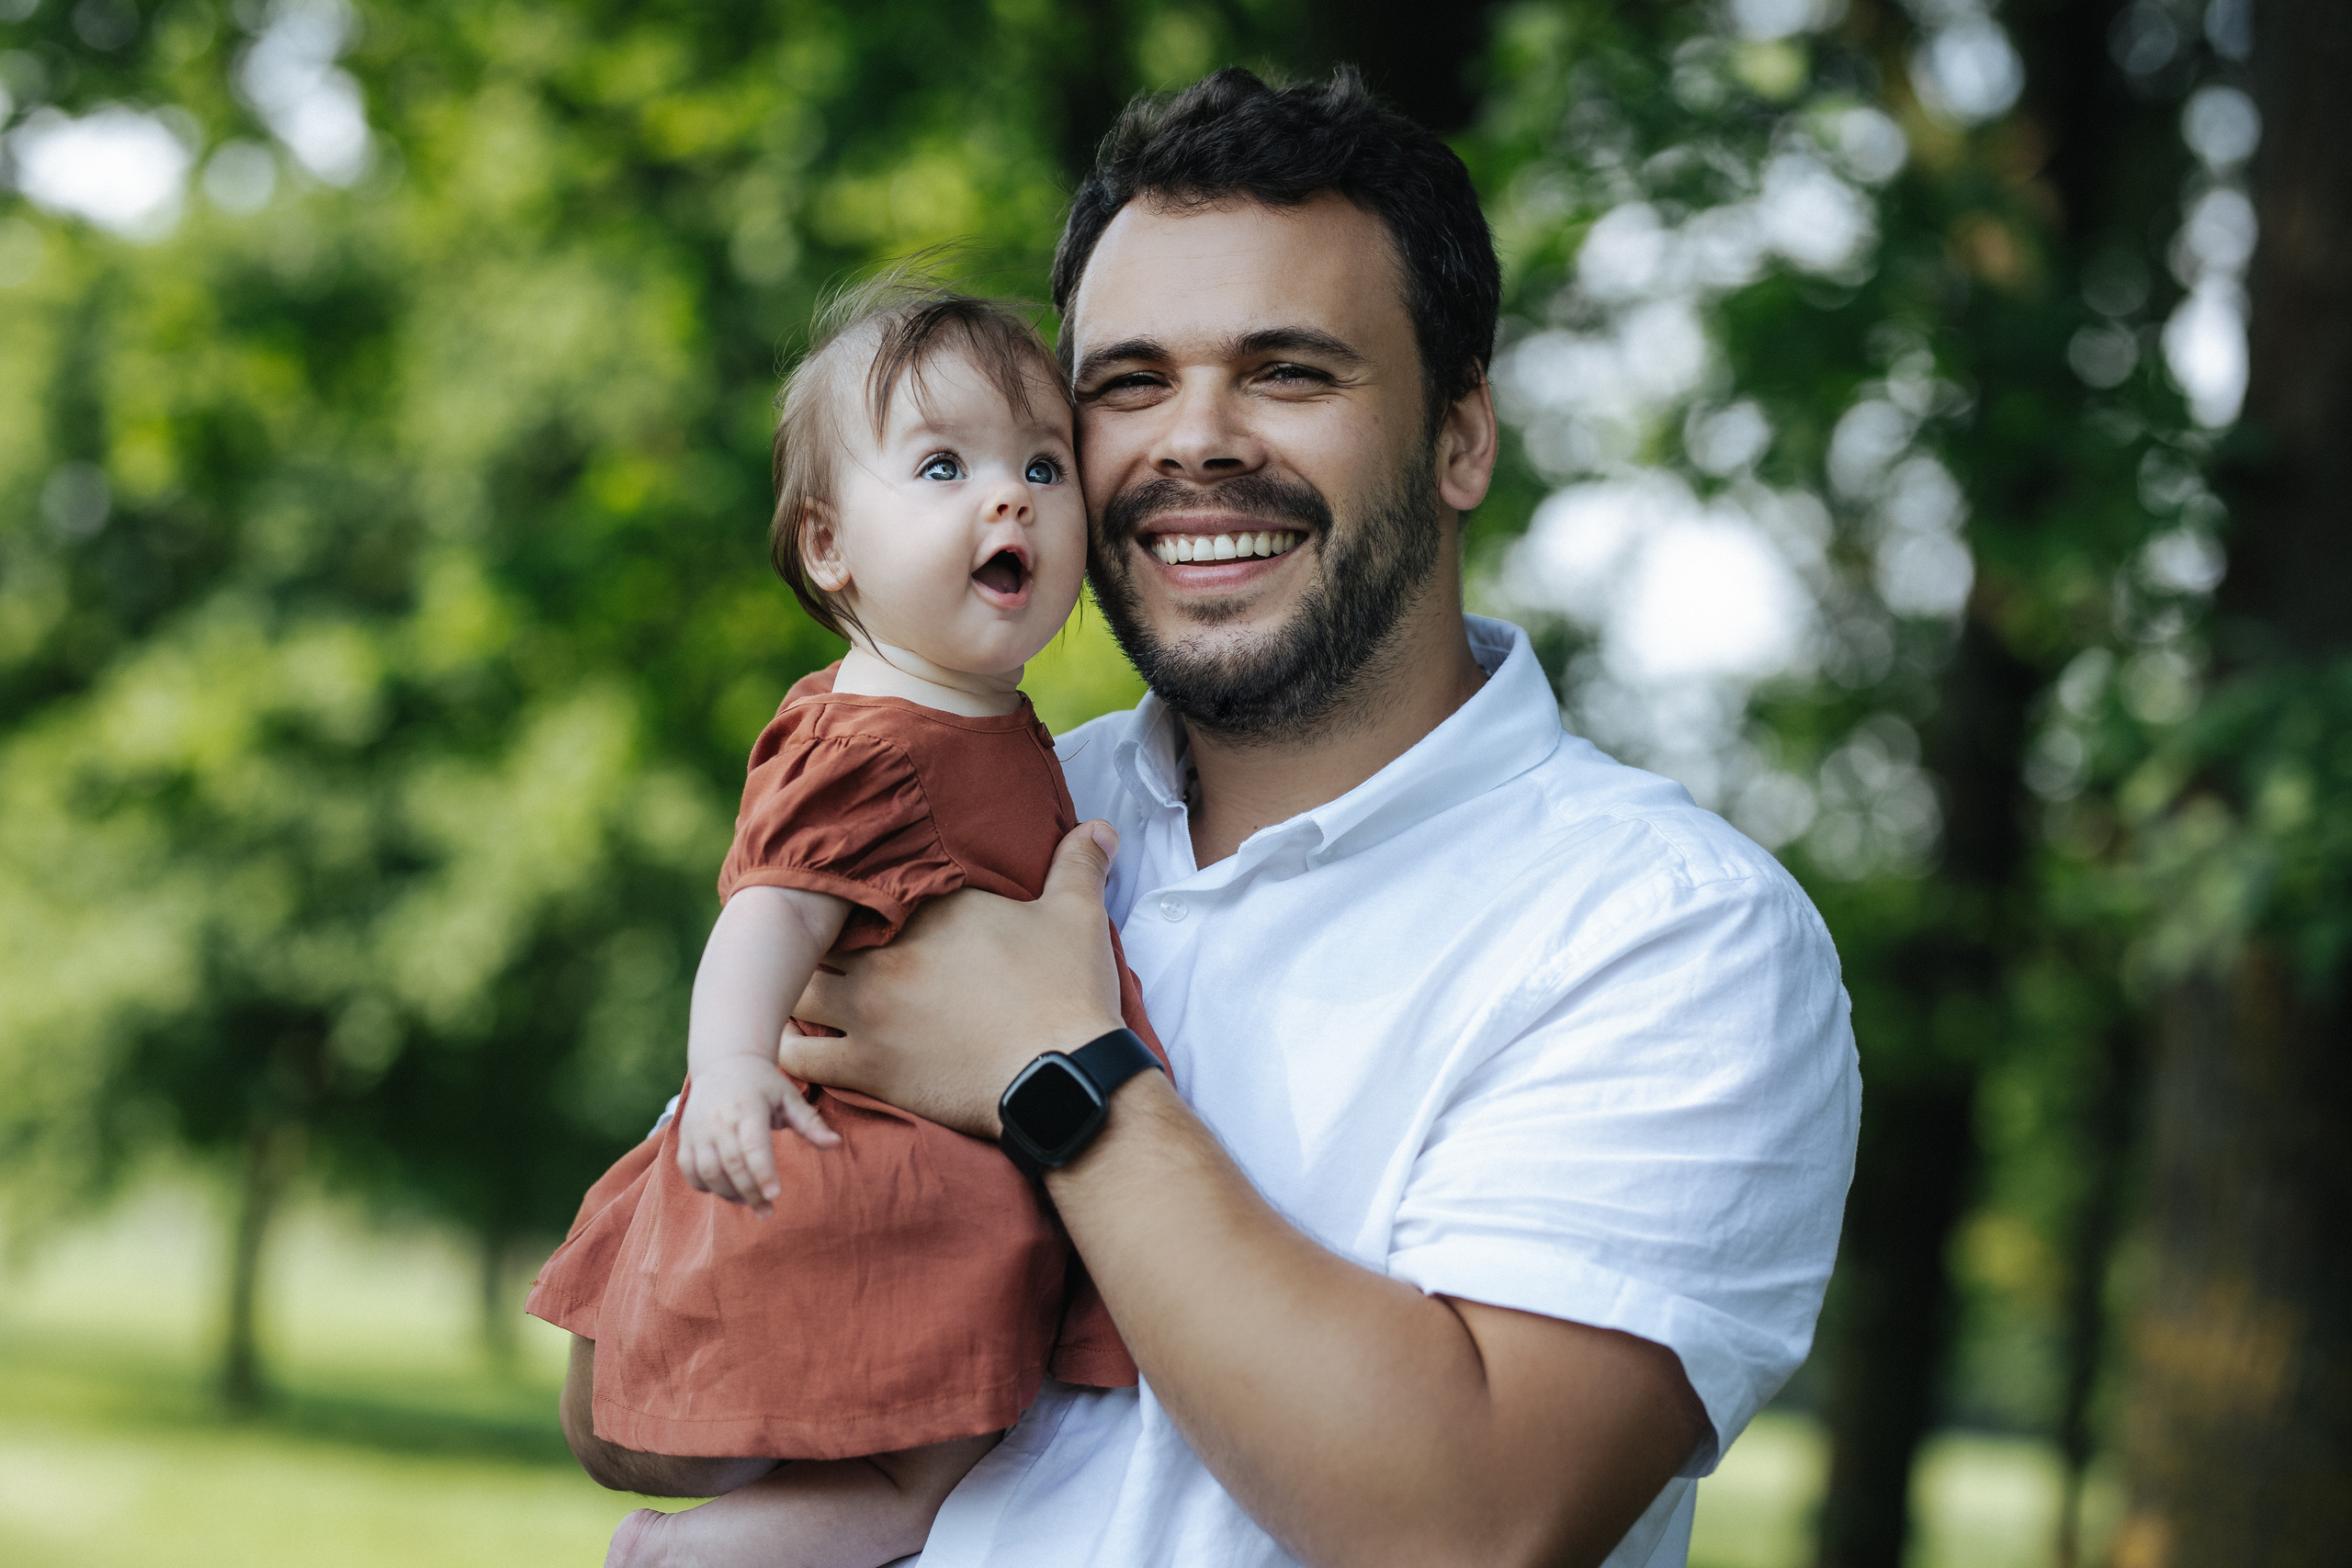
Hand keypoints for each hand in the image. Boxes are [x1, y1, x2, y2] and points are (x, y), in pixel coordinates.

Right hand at [675, 1053, 837, 1216]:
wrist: (724, 1063)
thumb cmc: (764, 1084)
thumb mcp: (789, 1097)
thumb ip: (811, 1123)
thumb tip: (836, 1144)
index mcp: (749, 1108)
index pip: (754, 1146)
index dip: (763, 1172)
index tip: (775, 1194)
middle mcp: (719, 1119)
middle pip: (732, 1165)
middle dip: (750, 1192)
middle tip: (767, 1210)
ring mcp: (698, 1129)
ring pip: (708, 1172)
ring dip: (728, 1194)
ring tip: (749, 1202)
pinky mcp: (685, 1136)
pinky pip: (690, 1170)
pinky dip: (705, 1186)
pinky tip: (725, 1191)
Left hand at [781, 821, 1126, 1138]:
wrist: (1062, 1078)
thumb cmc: (1069, 994)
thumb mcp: (1079, 915)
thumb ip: (1080, 863)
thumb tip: (1100, 825)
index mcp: (933, 910)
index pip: (872, 881)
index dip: (860, 890)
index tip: (860, 899)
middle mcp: (888, 952)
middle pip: (821, 931)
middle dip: (817, 935)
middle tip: (820, 943)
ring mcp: (870, 1009)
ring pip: (797, 989)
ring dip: (795, 988)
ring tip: (802, 991)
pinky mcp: (866, 1066)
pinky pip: (797, 1056)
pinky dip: (787, 1051)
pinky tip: (791, 1047)